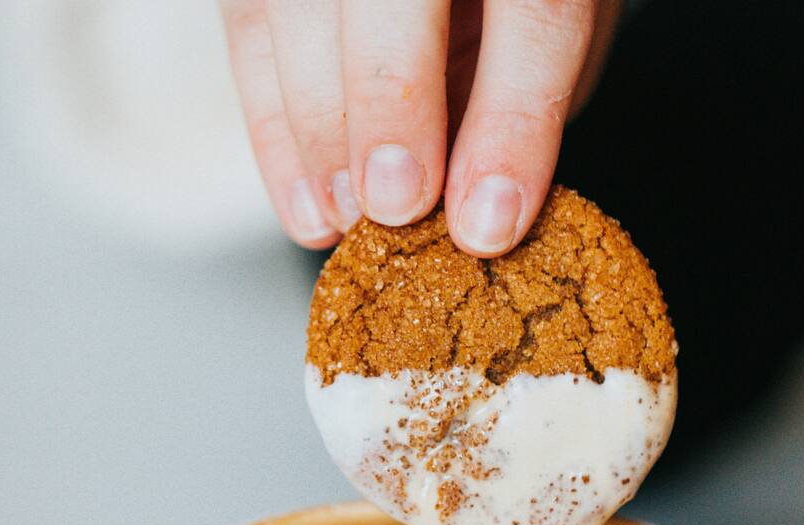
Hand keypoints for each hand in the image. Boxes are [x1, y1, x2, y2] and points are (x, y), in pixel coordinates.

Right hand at [219, 0, 622, 253]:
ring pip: (298, 11)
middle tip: (393, 206)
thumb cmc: (513, 4)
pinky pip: (250, 29)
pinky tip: (307, 204)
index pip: (534, 14)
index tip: (487, 223)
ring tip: (344, 216)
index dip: (509, 125)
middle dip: (388, 111)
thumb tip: (481, 206)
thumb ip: (525, 97)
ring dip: (317, 132)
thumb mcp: (553, 34)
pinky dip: (271, 129)